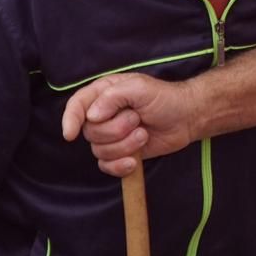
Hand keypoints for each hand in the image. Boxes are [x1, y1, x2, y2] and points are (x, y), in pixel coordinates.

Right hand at [61, 73, 198, 175]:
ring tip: (143, 134)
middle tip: (137, 119)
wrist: (186, 118)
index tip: (70, 134)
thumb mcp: (140, 88)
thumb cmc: (164, 98)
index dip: (70, 120)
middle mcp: (102, 115)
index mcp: (103, 94)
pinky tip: (135, 161)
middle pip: (90, 132)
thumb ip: (113, 96)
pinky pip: (107, 167)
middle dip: (116, 130)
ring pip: (99, 151)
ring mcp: (111, 136)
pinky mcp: (120, 153)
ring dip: (124, 146)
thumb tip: (92, 116)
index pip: (76, 106)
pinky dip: (120, 166)